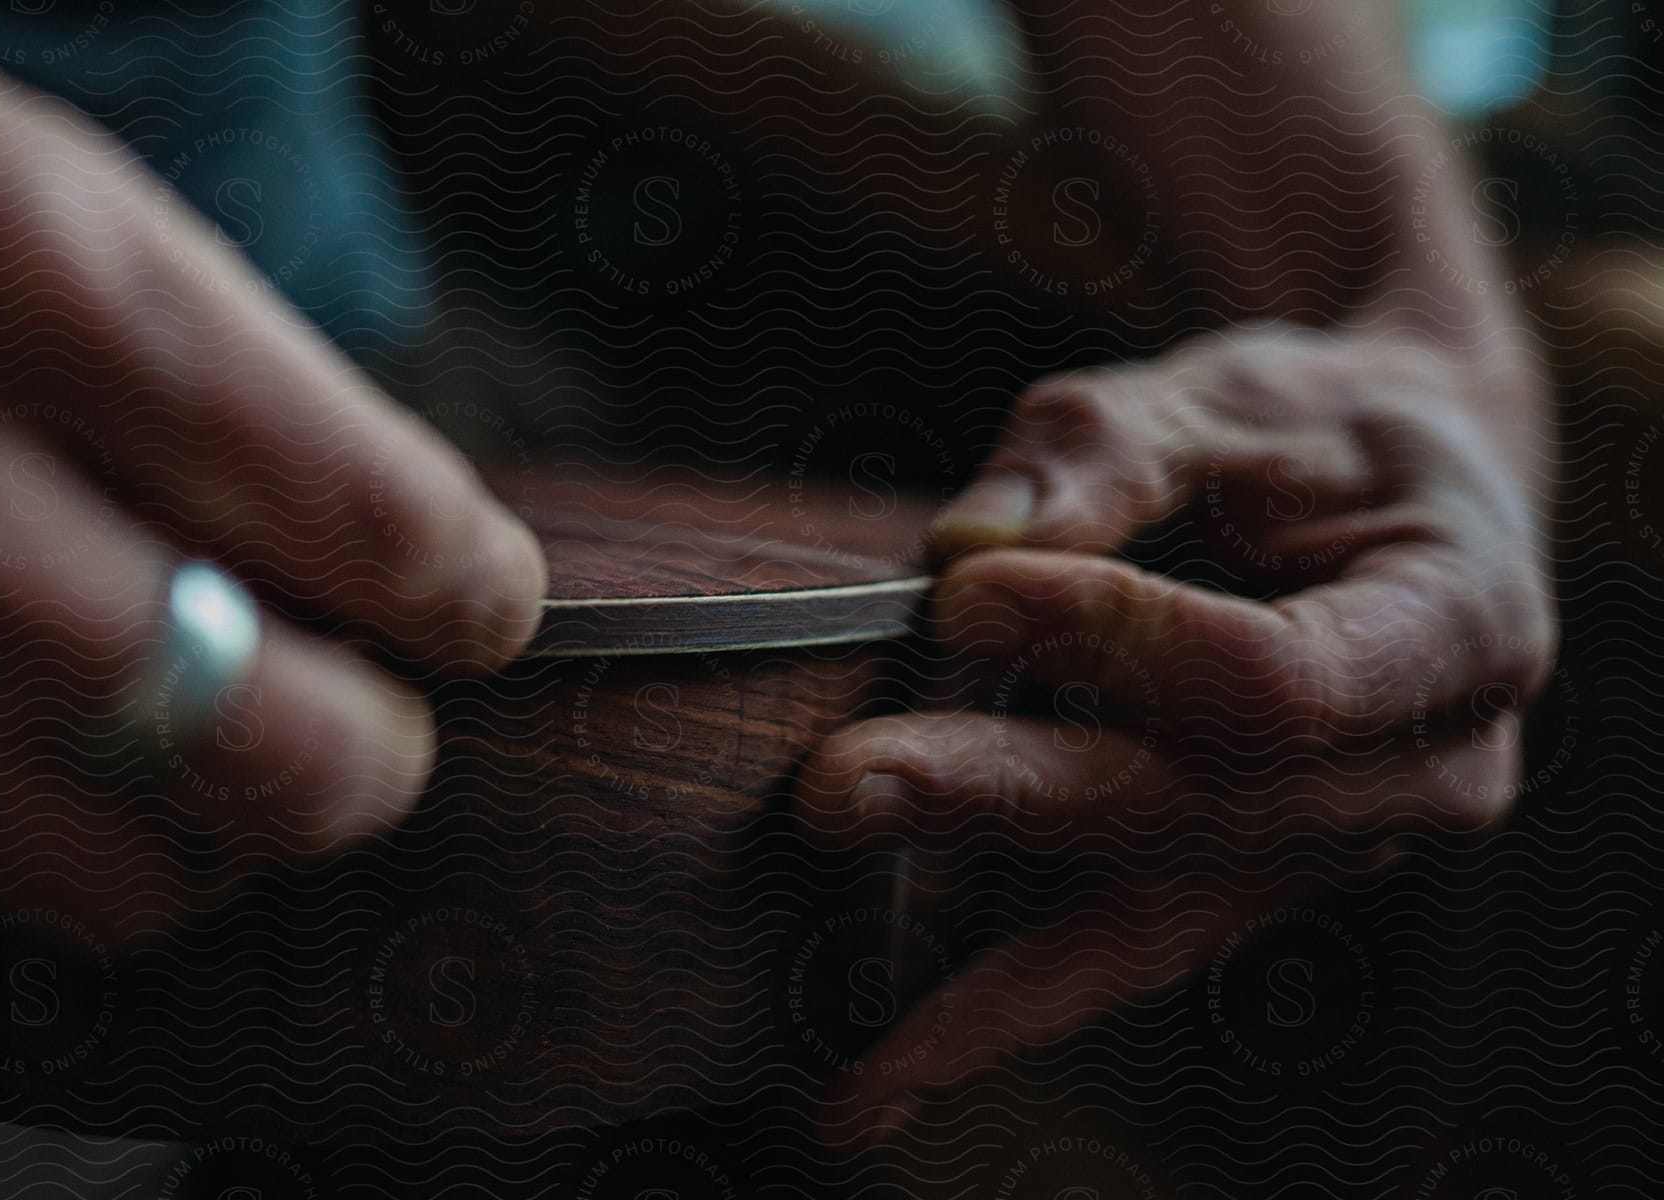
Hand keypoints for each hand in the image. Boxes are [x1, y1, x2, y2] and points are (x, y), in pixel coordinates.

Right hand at [0, 5, 543, 935]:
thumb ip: (182, 359)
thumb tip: (354, 522)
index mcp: (16, 262)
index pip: (362, 505)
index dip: (463, 585)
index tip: (480, 599)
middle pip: (270, 744)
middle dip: (370, 751)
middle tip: (387, 719)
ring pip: (117, 872)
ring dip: (216, 836)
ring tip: (233, 766)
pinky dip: (38, 850)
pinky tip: (53, 772)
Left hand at [795, 325, 1554, 1142]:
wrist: (1405, 490)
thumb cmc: (1321, 430)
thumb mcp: (1237, 392)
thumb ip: (1113, 448)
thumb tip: (973, 541)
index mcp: (1459, 626)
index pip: (1279, 676)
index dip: (1120, 641)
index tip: (965, 593)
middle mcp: (1421, 770)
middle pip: (1194, 806)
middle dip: (1006, 798)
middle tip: (839, 792)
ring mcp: (1335, 845)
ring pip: (1155, 916)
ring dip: (997, 976)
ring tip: (864, 1061)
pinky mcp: (1251, 877)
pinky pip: (1133, 949)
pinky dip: (1017, 1006)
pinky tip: (898, 1068)